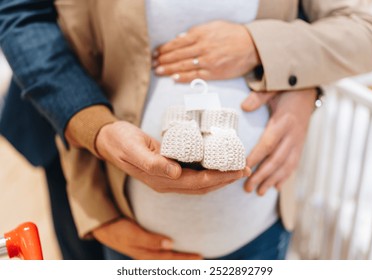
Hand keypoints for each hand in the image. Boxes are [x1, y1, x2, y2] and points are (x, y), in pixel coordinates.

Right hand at [92, 218, 201, 259]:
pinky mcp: (144, 244)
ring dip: (179, 257)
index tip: (200, 256)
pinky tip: (176, 246)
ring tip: (193, 254)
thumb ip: (150, 240)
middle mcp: (148, 255)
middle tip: (202, 256)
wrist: (103, 226)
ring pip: (166, 257)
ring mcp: (146, 250)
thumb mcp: (132, 234)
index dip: (185, 259)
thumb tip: (170, 244)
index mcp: (146, 255)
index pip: (170, 260)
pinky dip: (170, 251)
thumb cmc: (118, 230)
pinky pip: (161, 251)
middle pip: (170, 261)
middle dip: (185, 260)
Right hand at [96, 121, 249, 193]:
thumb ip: (152, 162)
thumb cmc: (120, 141)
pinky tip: (218, 162)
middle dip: (226, 179)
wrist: (108, 139)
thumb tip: (175, 173)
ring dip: (220, 176)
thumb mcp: (133, 148)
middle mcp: (167, 182)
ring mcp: (168, 177)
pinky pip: (194, 173)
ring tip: (238, 167)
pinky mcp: (169, 168)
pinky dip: (209, 170)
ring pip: (200, 182)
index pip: (197, 183)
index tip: (238, 170)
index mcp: (160, 180)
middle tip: (245, 168)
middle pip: (203, 186)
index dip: (219, 178)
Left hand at [153, 20, 259, 82]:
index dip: (164, 49)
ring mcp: (207, 61)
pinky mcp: (214, 72)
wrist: (252, 45)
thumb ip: (197, 31)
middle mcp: (202, 48)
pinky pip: (195, 76)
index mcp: (201, 35)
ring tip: (158, 71)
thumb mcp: (214, 26)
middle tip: (152, 64)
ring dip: (169, 69)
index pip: (177, 42)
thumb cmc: (233, 34)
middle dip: (163, 60)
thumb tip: (181, 37)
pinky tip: (174, 78)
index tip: (156, 53)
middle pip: (177, 55)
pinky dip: (183, 77)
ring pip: (183, 65)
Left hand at [241, 89, 315, 194]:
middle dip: (262, 175)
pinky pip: (294, 163)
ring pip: (286, 165)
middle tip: (248, 188)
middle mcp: (293, 135)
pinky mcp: (301, 144)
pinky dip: (285, 176)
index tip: (244, 168)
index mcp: (284, 122)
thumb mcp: (273, 88)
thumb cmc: (286, 89)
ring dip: (273, 180)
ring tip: (260, 192)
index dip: (256, 157)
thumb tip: (244, 106)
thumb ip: (259, 97)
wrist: (308, 89)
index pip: (268, 143)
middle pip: (277, 159)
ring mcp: (298, 141)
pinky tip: (276, 187)